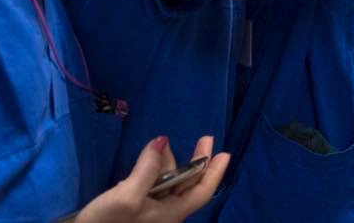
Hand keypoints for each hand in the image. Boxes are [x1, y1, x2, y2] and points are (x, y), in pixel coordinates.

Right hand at [76, 135, 229, 222]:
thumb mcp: (127, 195)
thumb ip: (147, 167)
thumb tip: (162, 140)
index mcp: (172, 213)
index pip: (202, 191)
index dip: (215, 172)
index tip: (225, 152)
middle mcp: (166, 214)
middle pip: (188, 186)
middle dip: (196, 163)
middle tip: (204, 139)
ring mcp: (151, 214)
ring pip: (169, 185)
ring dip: (170, 164)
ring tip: (163, 145)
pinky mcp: (136, 213)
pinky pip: (154, 188)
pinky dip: (155, 172)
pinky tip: (147, 162)